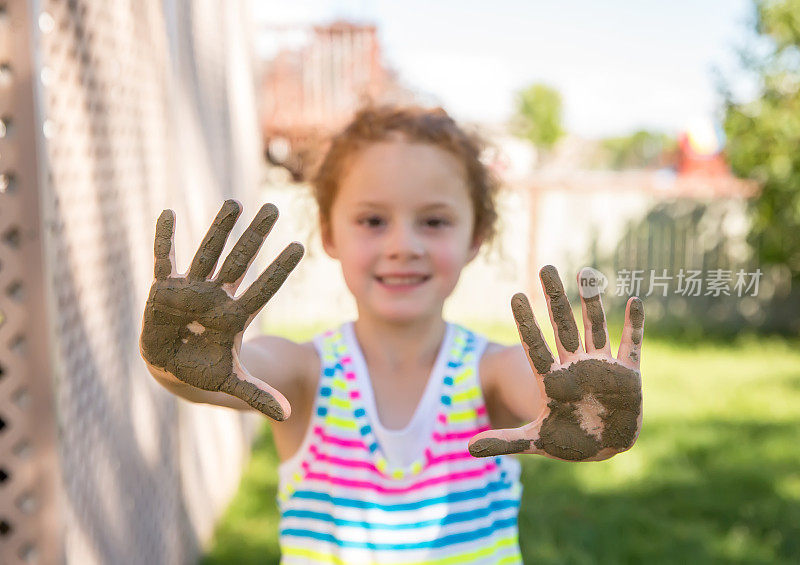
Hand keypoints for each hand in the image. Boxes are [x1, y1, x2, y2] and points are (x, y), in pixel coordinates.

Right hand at [139, 200, 302, 420]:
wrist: (173, 368)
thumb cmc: (204, 372)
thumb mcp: (230, 384)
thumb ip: (257, 395)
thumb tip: (287, 413)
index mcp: (234, 316)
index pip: (263, 289)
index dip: (280, 270)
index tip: (300, 247)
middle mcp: (215, 296)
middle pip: (240, 261)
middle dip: (255, 236)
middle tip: (274, 208)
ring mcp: (190, 290)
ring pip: (207, 253)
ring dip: (219, 229)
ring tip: (235, 201)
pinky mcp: (163, 290)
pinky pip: (164, 260)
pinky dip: (164, 239)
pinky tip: (167, 213)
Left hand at [468, 265, 643, 461]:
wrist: (603, 448)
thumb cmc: (568, 442)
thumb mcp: (534, 442)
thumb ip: (504, 442)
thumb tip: (469, 448)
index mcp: (552, 379)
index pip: (535, 345)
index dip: (526, 322)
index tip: (516, 295)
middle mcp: (575, 366)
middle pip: (563, 326)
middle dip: (556, 298)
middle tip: (547, 268)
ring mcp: (601, 367)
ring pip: (595, 328)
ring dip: (592, 303)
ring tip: (586, 273)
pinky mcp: (628, 375)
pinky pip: (632, 345)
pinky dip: (634, 325)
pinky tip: (633, 302)